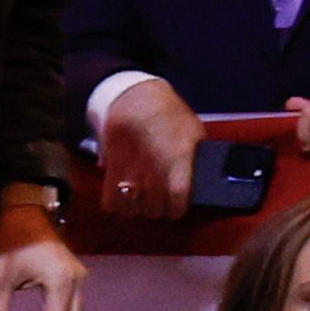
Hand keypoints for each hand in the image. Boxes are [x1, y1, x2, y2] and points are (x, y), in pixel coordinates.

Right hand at [91, 76, 202, 221]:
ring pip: (131, 210)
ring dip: (137, 209)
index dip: (177, 209)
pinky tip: (124, 196)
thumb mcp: (194, 133)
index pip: (177, 201)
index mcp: (178, 161)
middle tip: (160, 202)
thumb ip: (195, 159)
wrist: (136, 100)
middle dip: (158, 209)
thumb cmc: (170, 116)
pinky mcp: (111, 171)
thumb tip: (199, 181)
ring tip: (143, 199)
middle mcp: (153, 171)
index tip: (177, 207)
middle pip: (153, 210)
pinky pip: (110, 203)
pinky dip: (116, 205)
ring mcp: (130, 172)